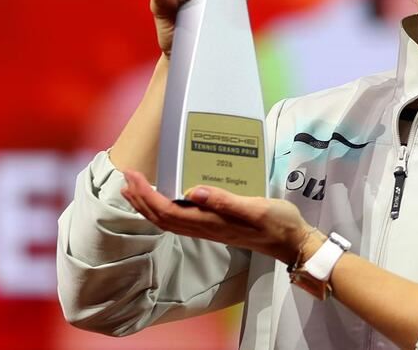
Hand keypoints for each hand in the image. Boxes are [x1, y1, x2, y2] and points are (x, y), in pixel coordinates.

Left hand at [120, 169, 309, 264]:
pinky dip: (163, 209)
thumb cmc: (277, 223)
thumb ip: (225, 201)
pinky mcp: (214, 226)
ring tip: (135, 189)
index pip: (167, 210)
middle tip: (126, 176)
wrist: (291, 242)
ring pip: (168, 221)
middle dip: (140, 198)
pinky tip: (166, 199)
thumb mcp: (256, 208)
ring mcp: (208, 229)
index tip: (133, 175)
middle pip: (161, 217)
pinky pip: (180, 220)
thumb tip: (193, 191)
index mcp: (210, 222)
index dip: (146, 195)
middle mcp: (204, 228)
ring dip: (147, 205)